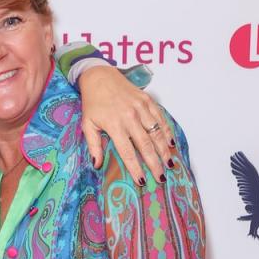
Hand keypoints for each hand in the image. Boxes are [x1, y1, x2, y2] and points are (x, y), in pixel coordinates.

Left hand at [78, 65, 175, 183]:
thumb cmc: (93, 102)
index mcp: (114, 125)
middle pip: (146, 145)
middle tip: (162, 177)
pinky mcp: (147, 100)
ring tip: (170, 164)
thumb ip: (93, 145)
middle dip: (155, 163)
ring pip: (156, 133)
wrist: (100, 77)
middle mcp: (129, 117)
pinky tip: (171, 143)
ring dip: (165, 150)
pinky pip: (160, 119)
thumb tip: (97, 165)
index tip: (142, 181)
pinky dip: (167, 132)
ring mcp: (140, 108)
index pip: (127, 152)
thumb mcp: (87, 124)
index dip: (136, 168)